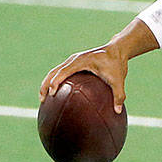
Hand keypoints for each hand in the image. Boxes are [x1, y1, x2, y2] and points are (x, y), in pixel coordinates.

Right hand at [39, 20, 159, 111]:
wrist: (116, 50)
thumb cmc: (117, 64)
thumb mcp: (119, 80)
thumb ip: (119, 95)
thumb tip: (117, 111)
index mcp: (82, 61)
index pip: (64, 71)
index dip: (56, 81)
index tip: (52, 93)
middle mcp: (74, 59)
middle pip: (54, 71)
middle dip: (45, 84)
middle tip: (42, 99)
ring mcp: (73, 61)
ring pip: (55, 72)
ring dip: (47, 83)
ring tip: (43, 99)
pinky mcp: (74, 64)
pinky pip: (61, 73)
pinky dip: (55, 82)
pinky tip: (55, 95)